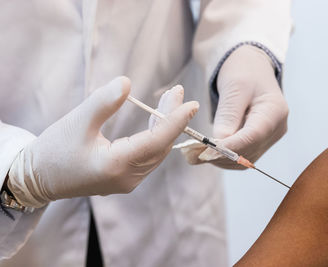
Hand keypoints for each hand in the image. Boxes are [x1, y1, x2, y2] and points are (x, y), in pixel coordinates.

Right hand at [8, 77, 198, 207]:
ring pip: (157, 151)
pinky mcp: (125, 179)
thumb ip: (104, 102)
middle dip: (172, 118)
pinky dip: (156, 137)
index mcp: (116, 165)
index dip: (176, 120)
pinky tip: (157, 119)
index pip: (157, 141)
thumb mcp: (77, 121)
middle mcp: (128, 178)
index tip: (191, 103)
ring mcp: (128, 181)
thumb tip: (127, 82)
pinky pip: (149, 156)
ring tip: (170, 99)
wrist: (39, 179)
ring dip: (165, 126)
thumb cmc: (54, 150)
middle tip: (177, 92)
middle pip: (160, 145)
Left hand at [182, 45, 287, 168]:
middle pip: (248, 150)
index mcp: (275, 111)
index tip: (206, 152)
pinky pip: (241, 156)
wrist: (252, 68)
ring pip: (243, 158)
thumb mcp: (234, 87)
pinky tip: (206, 152)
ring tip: (193, 154)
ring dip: (218, 159)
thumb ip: (228, 115)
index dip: (229, 147)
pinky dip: (223, 157)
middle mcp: (277, 128)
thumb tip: (219, 144)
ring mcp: (270, 138)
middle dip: (219, 155)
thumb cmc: (243, 71)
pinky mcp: (260, 143)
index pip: (252, 135)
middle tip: (191, 154)